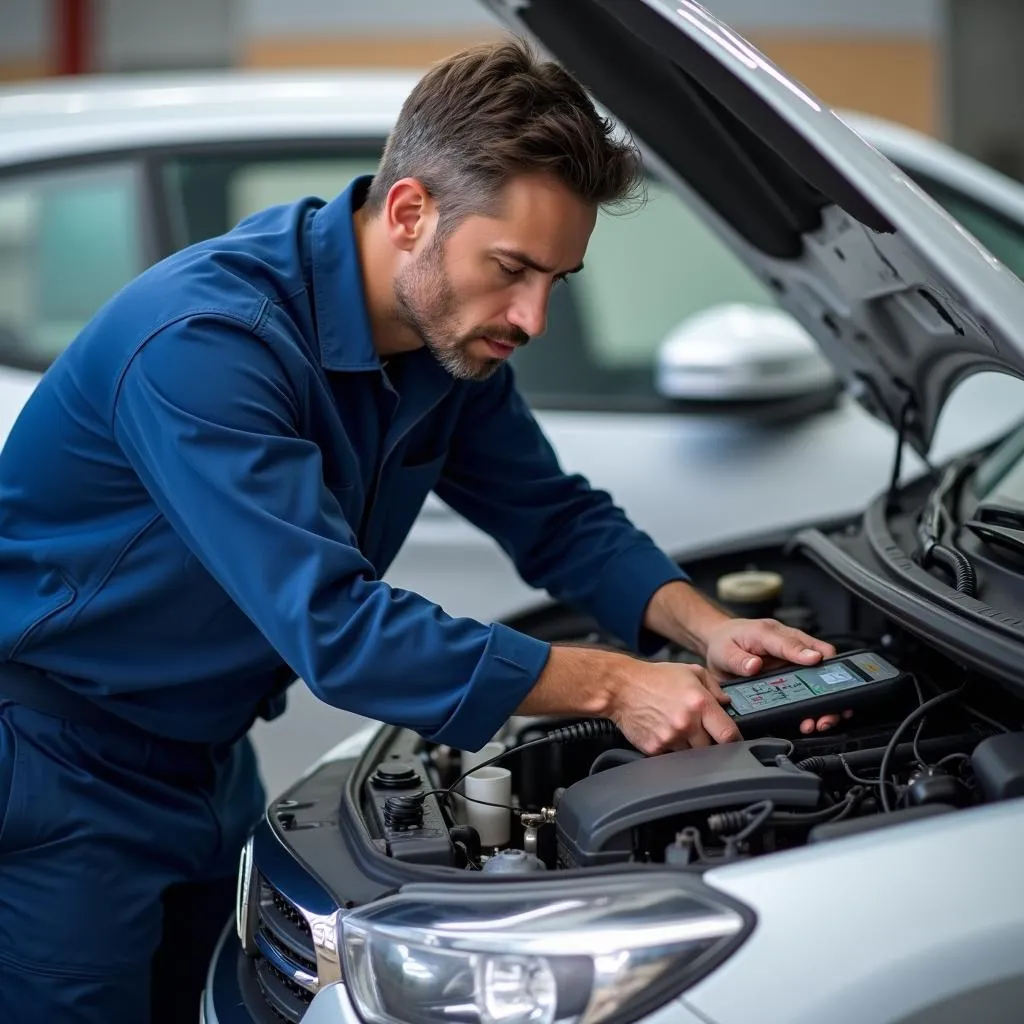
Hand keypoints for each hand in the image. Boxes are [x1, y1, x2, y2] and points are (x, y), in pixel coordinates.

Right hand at [607, 659, 740, 754]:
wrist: (621, 687)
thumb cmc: (654, 678)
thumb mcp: (690, 672)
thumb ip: (714, 686)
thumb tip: (727, 702)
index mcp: (699, 704)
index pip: (729, 734)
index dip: (734, 739)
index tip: (733, 740)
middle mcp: (686, 723)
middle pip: (712, 748)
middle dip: (710, 742)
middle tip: (700, 731)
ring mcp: (670, 738)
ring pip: (692, 755)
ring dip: (690, 746)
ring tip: (679, 729)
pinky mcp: (655, 748)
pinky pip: (671, 756)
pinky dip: (671, 748)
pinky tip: (665, 732)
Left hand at [703, 618, 849, 733]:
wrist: (721, 642)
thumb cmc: (726, 643)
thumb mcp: (724, 651)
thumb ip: (738, 659)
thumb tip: (754, 665)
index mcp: (769, 633)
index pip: (791, 641)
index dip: (803, 652)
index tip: (814, 661)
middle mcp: (788, 643)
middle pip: (820, 658)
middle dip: (828, 683)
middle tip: (825, 707)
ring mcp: (795, 658)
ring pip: (822, 674)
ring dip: (826, 699)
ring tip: (821, 720)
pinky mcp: (795, 671)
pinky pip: (813, 686)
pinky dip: (816, 704)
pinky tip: (811, 719)